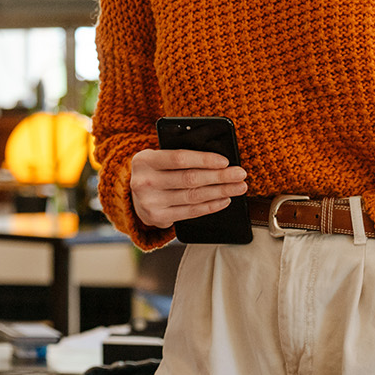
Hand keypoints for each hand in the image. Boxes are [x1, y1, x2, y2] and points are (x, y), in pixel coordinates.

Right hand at [129, 147, 248, 228]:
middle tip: (240, 174)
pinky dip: (211, 206)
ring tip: (237, 187)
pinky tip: (224, 200)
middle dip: (219, 176)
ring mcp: (150, 202)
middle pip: (190, 179)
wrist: (134, 196)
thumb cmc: (154, 171)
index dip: (204, 160)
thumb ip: (179, 157)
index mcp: (144, 160)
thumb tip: (217, 161)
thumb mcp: (158, 158)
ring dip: (221, 191)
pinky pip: (191, 212)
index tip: (225, 161)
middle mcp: (144, 182)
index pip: (179, 159)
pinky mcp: (158, 217)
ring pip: (194, 196)